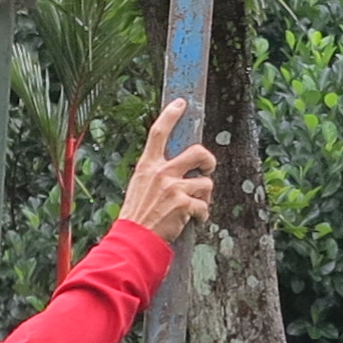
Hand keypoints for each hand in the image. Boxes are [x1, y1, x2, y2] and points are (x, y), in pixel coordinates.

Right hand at [120, 99, 217, 240]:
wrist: (134, 239)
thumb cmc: (138, 215)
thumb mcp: (140, 186)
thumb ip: (157, 173)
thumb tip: (178, 167)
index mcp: (148, 166)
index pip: (158, 132)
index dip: (171, 114)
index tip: (181, 102)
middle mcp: (161, 172)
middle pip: (197, 152)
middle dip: (208, 160)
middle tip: (207, 167)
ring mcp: (174, 187)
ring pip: (205, 183)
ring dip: (203, 197)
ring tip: (192, 206)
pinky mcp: (184, 204)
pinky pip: (204, 206)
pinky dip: (201, 215)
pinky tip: (193, 220)